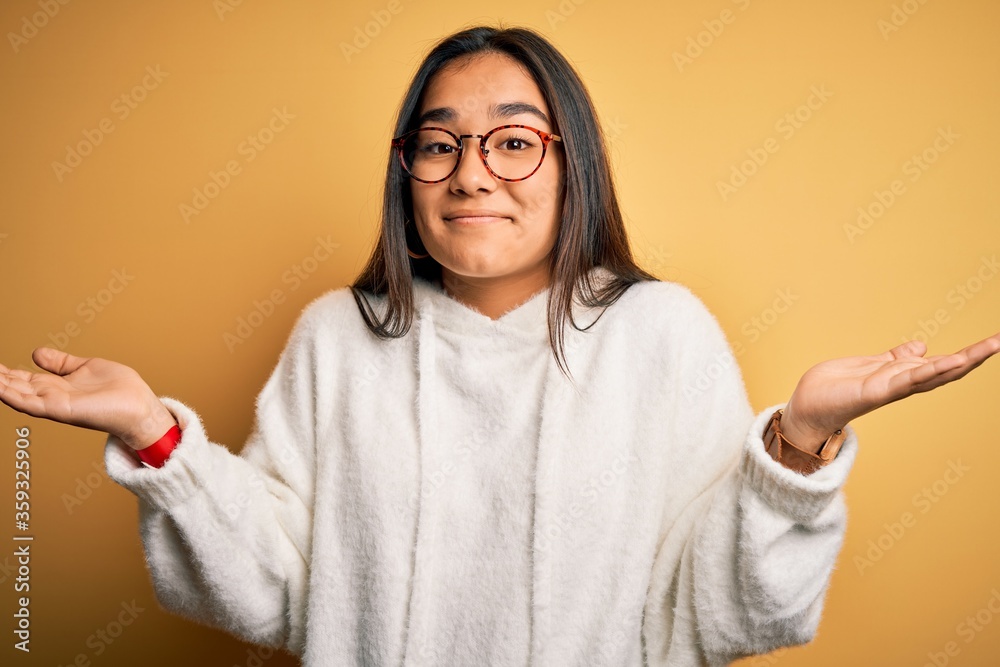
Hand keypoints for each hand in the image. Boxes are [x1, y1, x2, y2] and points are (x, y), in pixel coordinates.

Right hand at [0, 347, 176, 449]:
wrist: (140, 406)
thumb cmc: (119, 390)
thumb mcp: (84, 367)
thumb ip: (60, 363)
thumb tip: (36, 353)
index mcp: (56, 386)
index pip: (22, 379)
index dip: (4, 372)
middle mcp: (52, 396)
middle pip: (16, 386)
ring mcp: (55, 404)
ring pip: (18, 395)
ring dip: (0, 386)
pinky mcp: (62, 410)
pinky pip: (32, 404)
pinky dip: (12, 396)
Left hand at [781, 332, 999, 451]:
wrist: (806, 408)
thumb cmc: (833, 388)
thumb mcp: (868, 365)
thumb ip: (895, 358)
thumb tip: (922, 346)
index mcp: (900, 375)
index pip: (940, 363)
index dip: (967, 354)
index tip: (993, 341)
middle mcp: (901, 384)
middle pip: (945, 369)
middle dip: (975, 357)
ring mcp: (890, 389)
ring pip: (933, 374)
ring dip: (962, 361)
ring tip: (990, 347)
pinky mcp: (874, 392)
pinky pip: (906, 379)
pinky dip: (928, 370)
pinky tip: (949, 361)